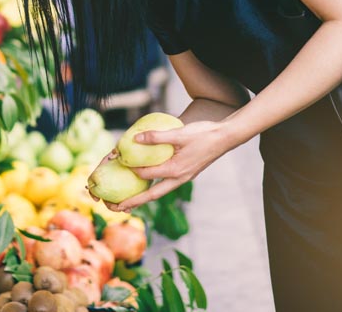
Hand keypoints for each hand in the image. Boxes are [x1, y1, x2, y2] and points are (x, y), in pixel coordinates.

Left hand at [106, 120, 236, 211]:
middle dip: (133, 202)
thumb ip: (156, 137)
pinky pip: (165, 184)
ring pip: (159, 192)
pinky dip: (153, 187)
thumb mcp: (179, 133)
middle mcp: (179, 179)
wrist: (225, 137)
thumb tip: (135, 139)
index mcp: (176, 171)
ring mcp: (183, 178)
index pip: (147, 174)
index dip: (131, 170)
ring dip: (143, 197)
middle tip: (115, 208)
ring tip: (127, 202)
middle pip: (152, 195)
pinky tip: (146, 182)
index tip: (117, 163)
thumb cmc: (203, 134)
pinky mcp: (186, 173)